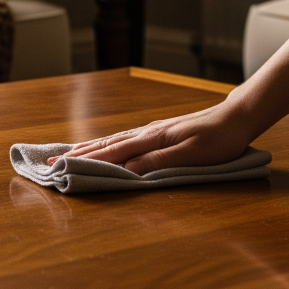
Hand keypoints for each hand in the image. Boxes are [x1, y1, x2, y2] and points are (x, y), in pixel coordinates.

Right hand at [47, 99, 259, 173]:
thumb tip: (127, 170)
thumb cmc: (217, 140)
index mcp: (151, 139)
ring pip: (113, 140)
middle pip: (106, 144)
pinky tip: (104, 146)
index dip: (86, 162)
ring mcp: (152, 131)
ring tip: (68, 154)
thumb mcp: (190, 155)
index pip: (112, 152)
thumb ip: (158, 162)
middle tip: (52, 163)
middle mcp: (146, 133)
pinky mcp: (158, 132)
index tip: (62, 168)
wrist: (236, 118)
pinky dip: (106, 144)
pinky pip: (124, 140)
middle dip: (78, 155)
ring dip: (89, 148)